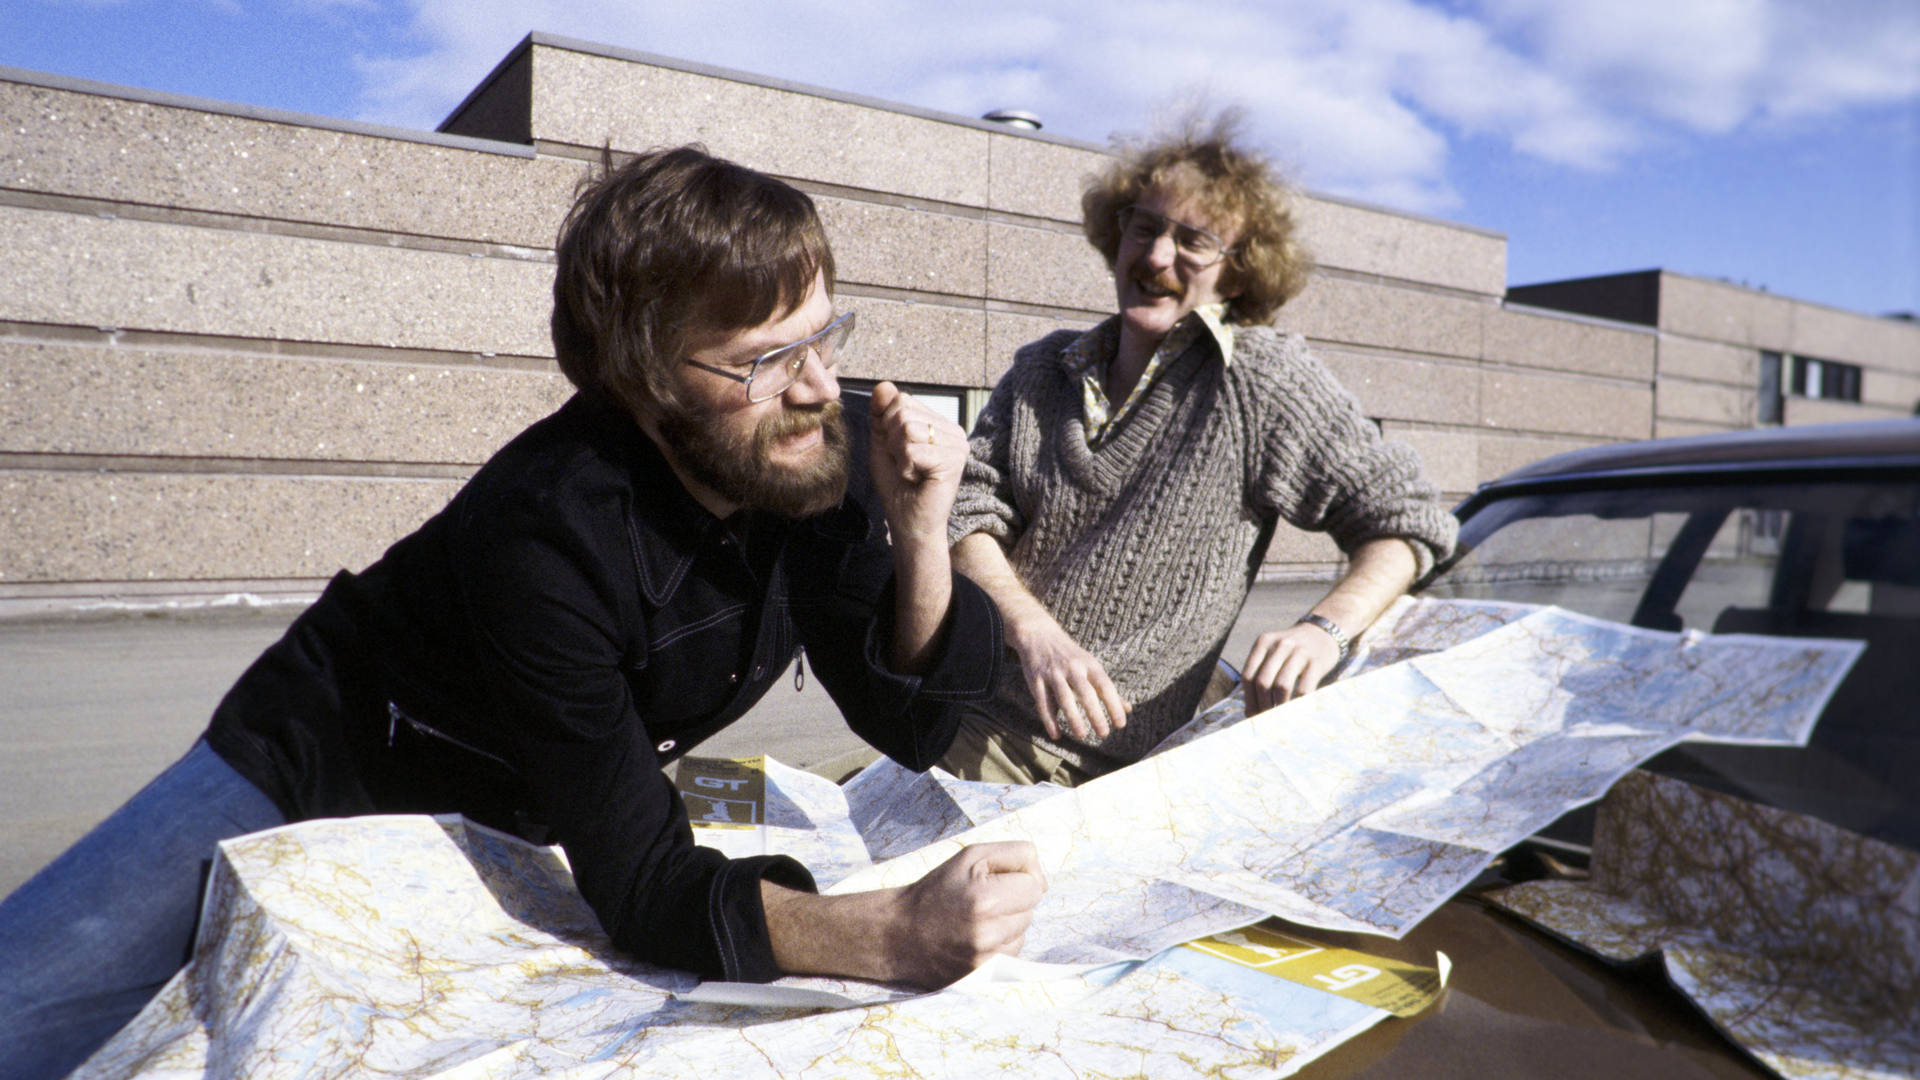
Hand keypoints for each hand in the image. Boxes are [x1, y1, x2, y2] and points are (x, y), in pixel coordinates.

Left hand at [867, 382, 968, 549]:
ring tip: (912, 471)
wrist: (909, 523)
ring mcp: (958, 444)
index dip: (888, 428)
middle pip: (902, 411)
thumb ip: (881, 414)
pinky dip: (906, 466)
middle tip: (906, 465)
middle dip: (892, 441)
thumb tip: (884, 385)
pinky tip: (918, 479)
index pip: (901, 400)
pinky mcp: (954, 459)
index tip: (899, 453)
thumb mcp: (882, 443)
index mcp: (939, 423)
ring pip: (906, 428)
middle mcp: (953, 430)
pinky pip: (912, 448)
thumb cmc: (898, 487)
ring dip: (899, 455)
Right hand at [890, 841, 1046, 986]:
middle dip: (1012, 902)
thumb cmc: (937, 889)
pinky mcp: (982, 977)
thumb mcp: (971, 856)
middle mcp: (988, 933)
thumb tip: (1043, 884)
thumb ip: (1015, 855)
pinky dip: (1000, 945)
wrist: (898, 933)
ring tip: (975, 921)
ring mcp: (985, 960)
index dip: (1016, 879)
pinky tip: (975, 939)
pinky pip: (1012, 954)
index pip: (1034, 886)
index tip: (990, 882)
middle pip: (1031, 911)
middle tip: (978, 901)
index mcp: (985, 899)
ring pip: (1023, 933)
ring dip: (1007, 925)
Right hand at [1007, 612, 1128, 740]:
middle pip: (1085, 692)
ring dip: (1073, 717)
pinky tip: (1056, 735)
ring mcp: (1053, 673)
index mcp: (1089, 664)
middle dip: (1095, 713)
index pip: (1105, 686)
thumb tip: (1128, 710)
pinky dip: (1049, 719)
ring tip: (1082, 735)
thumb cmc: (1070, 655)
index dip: (1113, 705)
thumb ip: (1107, 688)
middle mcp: (1072, 668)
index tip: (1120, 724)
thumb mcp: (1090, 665)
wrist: (1038, 634)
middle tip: (1103, 733)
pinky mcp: (1036, 679)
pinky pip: (1043, 702)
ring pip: (1064, 697)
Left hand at [1243, 622, 1341, 713]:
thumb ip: (1261, 674)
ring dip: (1278, 706)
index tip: (1251, 714)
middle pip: (1263, 682)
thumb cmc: (1293, 650)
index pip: (1248, 676)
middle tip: (1265, 720)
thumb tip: (1250, 711)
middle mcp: (1280, 645)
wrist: (1323, 631)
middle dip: (1262, 705)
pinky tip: (1296, 711)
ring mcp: (1299, 652)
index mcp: (1263, 642)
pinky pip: (1304, 688)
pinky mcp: (1316, 662)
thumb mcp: (1273, 651)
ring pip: (1282, 686)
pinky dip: (1298, 703)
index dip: (1249, 699)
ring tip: (1279, 718)